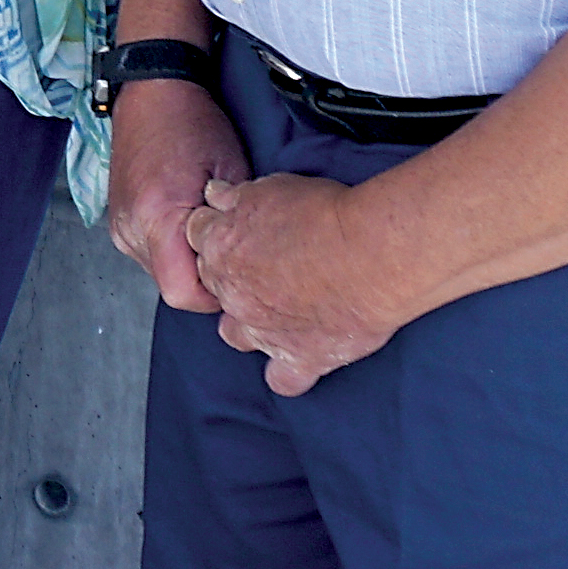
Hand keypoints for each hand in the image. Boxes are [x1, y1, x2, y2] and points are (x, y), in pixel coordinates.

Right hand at [106, 75, 248, 310]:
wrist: (153, 91)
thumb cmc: (195, 125)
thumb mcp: (230, 177)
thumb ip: (231, 230)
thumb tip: (241, 268)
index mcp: (158, 217)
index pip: (182, 294)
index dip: (215, 294)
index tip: (237, 274)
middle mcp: (130, 227)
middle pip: (171, 286)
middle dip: (202, 277)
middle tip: (230, 247)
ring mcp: (119, 225)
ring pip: (160, 271)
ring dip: (185, 261)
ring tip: (207, 228)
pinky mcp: (116, 219)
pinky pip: (148, 253)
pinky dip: (170, 247)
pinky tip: (186, 218)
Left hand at [184, 171, 410, 394]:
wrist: (370, 255)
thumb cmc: (326, 214)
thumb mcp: (271, 188)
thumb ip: (235, 197)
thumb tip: (214, 196)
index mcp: (220, 246)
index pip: (197, 236)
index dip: (217, 229)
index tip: (239, 227)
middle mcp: (233, 292)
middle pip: (213, 285)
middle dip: (230, 275)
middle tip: (265, 265)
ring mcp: (263, 329)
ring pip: (235, 335)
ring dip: (248, 325)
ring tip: (275, 312)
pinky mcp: (300, 357)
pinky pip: (282, 380)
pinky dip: (287, 373)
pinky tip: (300, 359)